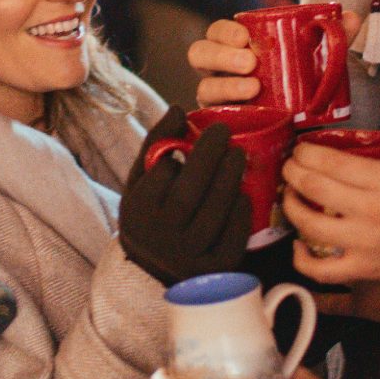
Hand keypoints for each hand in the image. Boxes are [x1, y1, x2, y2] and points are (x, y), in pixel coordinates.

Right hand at [118, 110, 248, 285]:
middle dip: (210, 156)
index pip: (159, 178)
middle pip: (189, 194)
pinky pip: (233, 236)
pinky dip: (240, 210)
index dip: (176, 153)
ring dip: (230, 177)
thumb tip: (178, 108)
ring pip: (214, 213)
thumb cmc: (150, 212)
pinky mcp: (216, 270)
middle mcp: (162, 238)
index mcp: (138, 213)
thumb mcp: (141, 181)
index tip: (189, 134)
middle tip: (223, 131)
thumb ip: (155, 145)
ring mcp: (189, 257)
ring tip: (238, 154)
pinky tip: (241, 192)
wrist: (154, 268)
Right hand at [189, 10, 364, 109]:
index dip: (225, 32)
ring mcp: (219, 100)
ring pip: (204, 89)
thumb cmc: (303, 86)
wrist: (304, 130)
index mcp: (237, 48)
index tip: (246, 38)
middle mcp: (221, 72)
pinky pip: (210, 121)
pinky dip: (224, 116)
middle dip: (221, 56)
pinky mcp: (222, 125)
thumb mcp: (318, 61)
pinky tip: (243, 115)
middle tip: (250, 63)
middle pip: (199, 54)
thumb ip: (334, 39)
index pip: (217, 32)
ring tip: (253, 89)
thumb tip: (353, 16)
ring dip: (226, 86)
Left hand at [281, 143, 379, 288]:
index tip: (301, 149)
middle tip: (289, 166)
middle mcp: (369, 209)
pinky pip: (320, 269)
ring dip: (292, 206)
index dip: (307, 152)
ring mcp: (362, 242)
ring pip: (309, 223)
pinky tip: (297, 245)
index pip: (332, 161)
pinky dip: (301, 259)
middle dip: (293, 171)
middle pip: (313, 185)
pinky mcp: (361, 269)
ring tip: (290, 197)